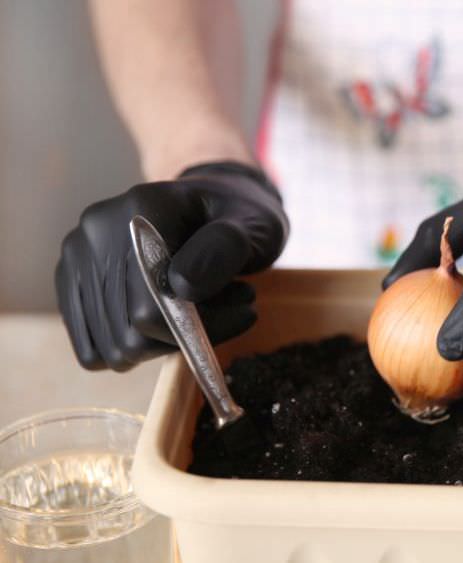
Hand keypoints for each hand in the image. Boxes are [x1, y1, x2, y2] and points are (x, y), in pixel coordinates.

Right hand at [56, 161, 288, 370]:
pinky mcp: (72, 280)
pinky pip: (95, 348)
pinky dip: (139, 347)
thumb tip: (182, 286)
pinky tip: (172, 318)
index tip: (244, 310)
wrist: (216, 203)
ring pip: (114, 347)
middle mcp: (95, 231)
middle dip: (188, 334)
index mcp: (140, 210)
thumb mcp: (254, 223)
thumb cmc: (240, 216)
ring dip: (166, 344)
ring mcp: (77, 256)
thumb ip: (224, 249)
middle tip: (235, 305)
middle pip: (129, 335)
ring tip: (208, 307)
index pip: (149, 310)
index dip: (196, 327)